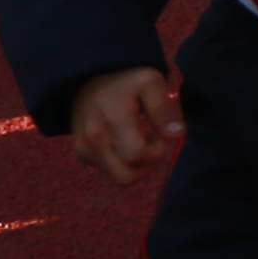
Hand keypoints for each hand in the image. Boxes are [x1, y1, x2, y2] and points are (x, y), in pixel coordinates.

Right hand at [61, 68, 183, 185]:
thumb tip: (176, 134)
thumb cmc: (125, 82)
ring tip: (140, 143)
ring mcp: (84, 149)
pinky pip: (108, 172)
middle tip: (152, 143)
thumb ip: (164, 108)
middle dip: (146, 165)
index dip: (155, 151)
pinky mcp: (81, 155)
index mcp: (111, 119)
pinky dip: (122, 164)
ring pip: (117, 178)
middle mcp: (93, 138)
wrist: (89, 81)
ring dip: (136, 167)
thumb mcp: (150, 82)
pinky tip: (125, 144)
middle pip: (125, 176)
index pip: (136, 154)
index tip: (159, 135)